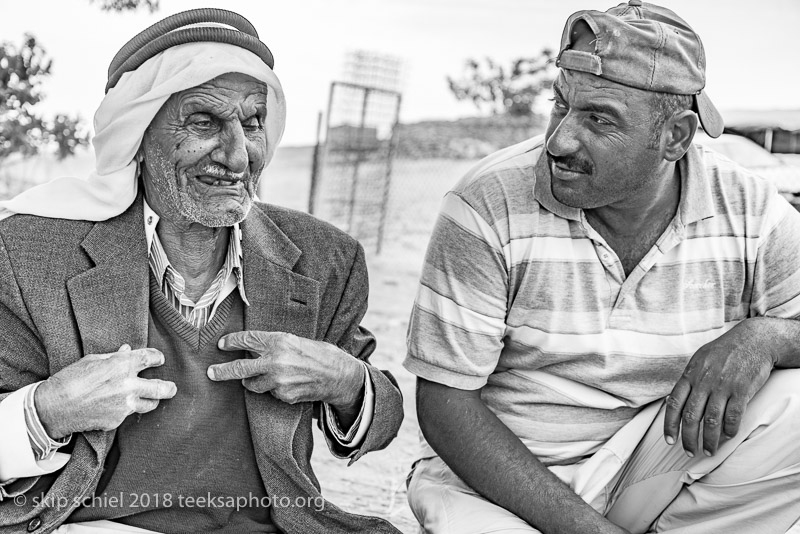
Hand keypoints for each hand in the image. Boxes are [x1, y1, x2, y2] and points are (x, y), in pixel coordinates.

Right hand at [35, 344, 176, 438]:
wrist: (54, 407)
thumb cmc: (70, 379)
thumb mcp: (92, 361)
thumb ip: (114, 357)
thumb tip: (127, 350)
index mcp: (122, 365)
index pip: (151, 358)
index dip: (157, 358)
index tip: (159, 360)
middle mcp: (128, 385)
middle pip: (162, 387)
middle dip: (169, 388)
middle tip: (171, 388)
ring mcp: (124, 405)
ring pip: (151, 404)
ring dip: (152, 401)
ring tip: (151, 399)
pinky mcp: (118, 420)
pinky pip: (129, 414)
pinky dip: (126, 410)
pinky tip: (116, 407)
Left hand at [208, 331, 364, 409]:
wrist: (338, 375)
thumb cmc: (318, 354)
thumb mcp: (295, 340)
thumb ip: (273, 344)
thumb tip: (250, 348)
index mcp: (279, 341)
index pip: (247, 340)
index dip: (231, 342)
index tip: (222, 344)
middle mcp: (275, 361)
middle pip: (239, 368)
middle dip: (222, 371)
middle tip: (211, 372)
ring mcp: (278, 381)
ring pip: (252, 384)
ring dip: (253, 381)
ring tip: (266, 376)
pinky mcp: (283, 396)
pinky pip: (270, 393)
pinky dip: (274, 389)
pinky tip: (288, 383)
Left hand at [664, 320, 775, 456]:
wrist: (753, 340)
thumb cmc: (724, 351)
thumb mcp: (699, 360)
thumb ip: (689, 380)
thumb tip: (677, 400)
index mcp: (690, 375)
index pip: (674, 404)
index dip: (669, 425)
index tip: (669, 440)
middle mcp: (703, 382)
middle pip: (691, 417)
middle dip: (689, 438)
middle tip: (689, 452)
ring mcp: (722, 386)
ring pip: (712, 420)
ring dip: (710, 440)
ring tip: (709, 451)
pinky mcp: (741, 390)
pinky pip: (733, 416)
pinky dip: (730, 430)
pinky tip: (728, 437)